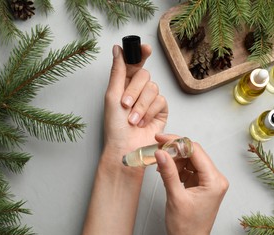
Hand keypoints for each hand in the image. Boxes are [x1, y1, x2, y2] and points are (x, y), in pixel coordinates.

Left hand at [103, 44, 167, 160]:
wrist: (125, 147)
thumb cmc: (115, 126)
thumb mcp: (112, 95)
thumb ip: (118, 71)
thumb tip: (118, 49)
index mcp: (125, 83)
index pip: (135, 62)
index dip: (140, 53)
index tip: (145, 48)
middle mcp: (138, 90)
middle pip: (144, 74)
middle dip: (133, 91)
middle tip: (125, 104)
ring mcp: (150, 100)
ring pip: (153, 87)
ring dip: (140, 105)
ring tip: (132, 119)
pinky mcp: (161, 110)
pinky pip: (161, 101)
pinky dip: (149, 112)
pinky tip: (142, 122)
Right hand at [154, 134, 228, 234]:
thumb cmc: (186, 228)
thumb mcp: (175, 197)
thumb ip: (168, 172)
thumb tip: (161, 153)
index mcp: (214, 181)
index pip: (196, 151)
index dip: (177, 142)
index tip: (161, 139)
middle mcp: (215, 179)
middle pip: (194, 154)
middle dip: (174, 150)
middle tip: (158, 149)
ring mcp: (209, 182)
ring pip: (190, 160)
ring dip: (174, 160)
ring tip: (160, 165)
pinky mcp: (202, 185)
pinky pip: (189, 169)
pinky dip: (177, 168)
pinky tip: (166, 171)